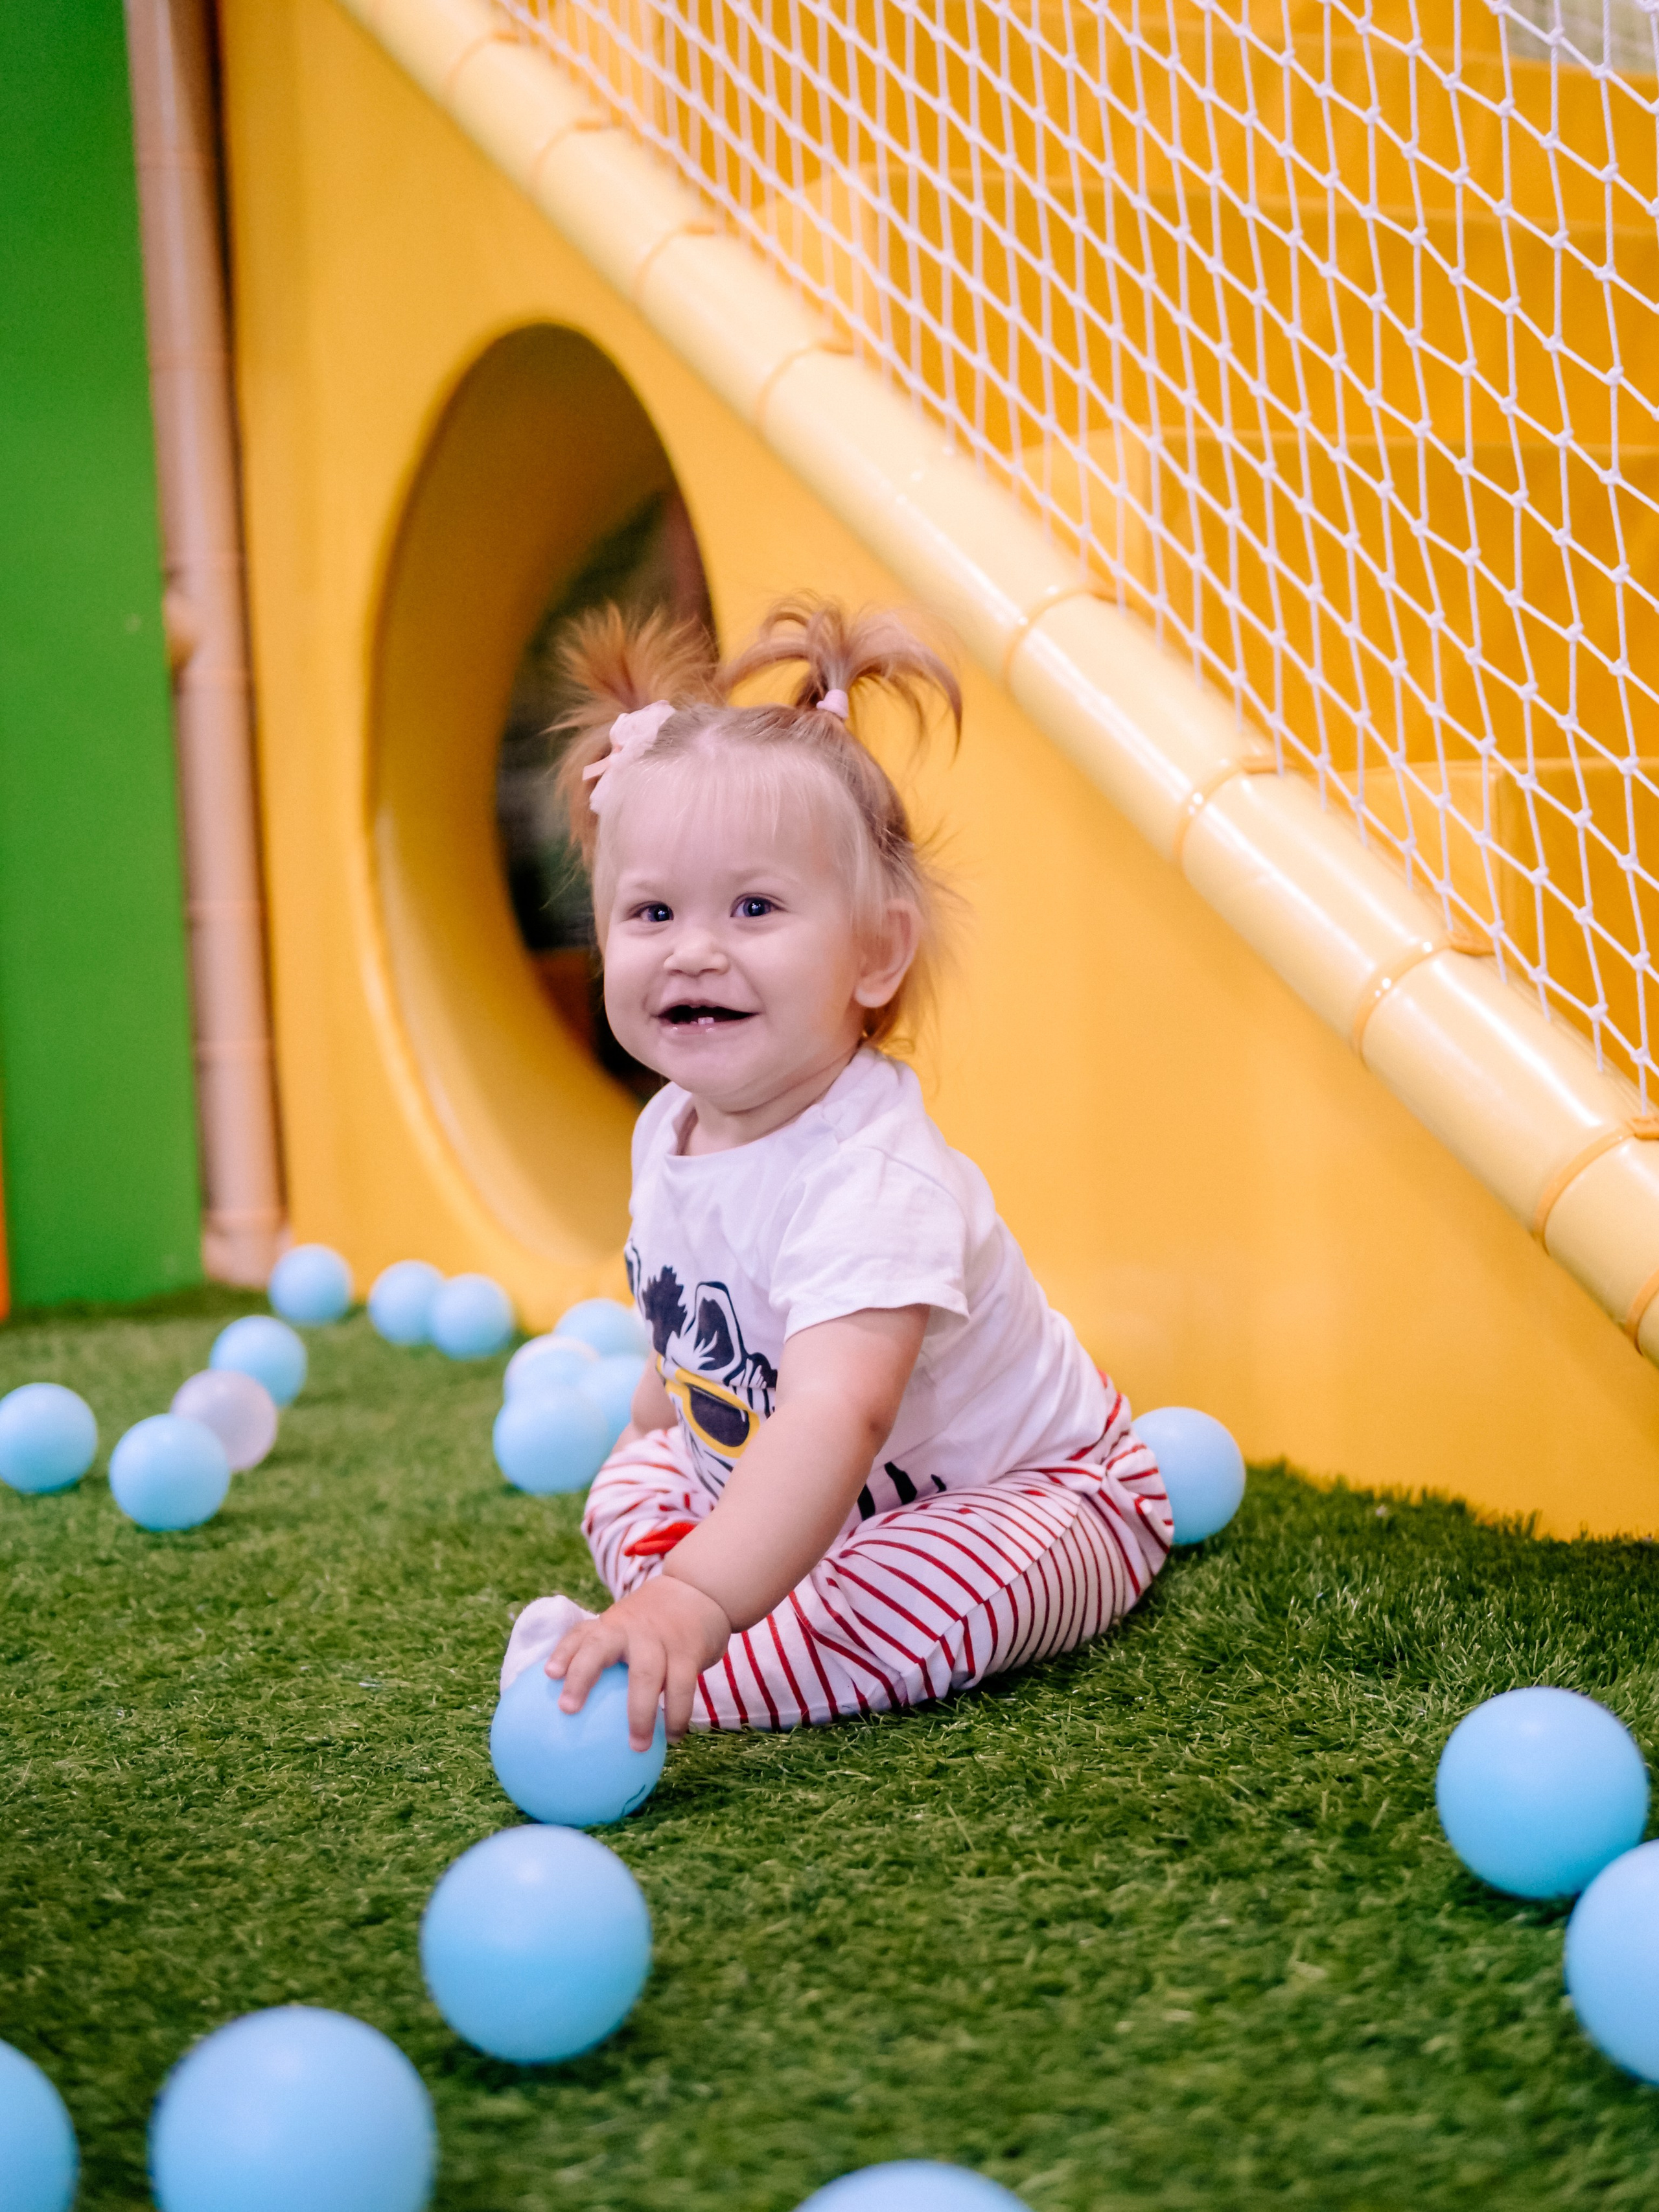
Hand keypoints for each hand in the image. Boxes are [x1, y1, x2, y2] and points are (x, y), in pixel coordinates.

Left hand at [546, 1578, 731, 1746]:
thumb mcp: (624, 1630)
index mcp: (610, 1625)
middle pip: (600, 1647)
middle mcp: (629, 1628)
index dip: (563, 1653)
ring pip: (645, 1676)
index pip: (580, 1635)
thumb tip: (571, 1713)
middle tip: (568, 1709)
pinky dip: (677, 1715)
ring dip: (640, 1713)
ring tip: (637, 1746)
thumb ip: (601, 1658)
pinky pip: (683, 1687)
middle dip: (582, 1675)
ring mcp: (659, 1638)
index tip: (549, 1674)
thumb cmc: (650, 1626)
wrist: (698, 1593)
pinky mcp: (688, 1651)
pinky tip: (672, 1738)